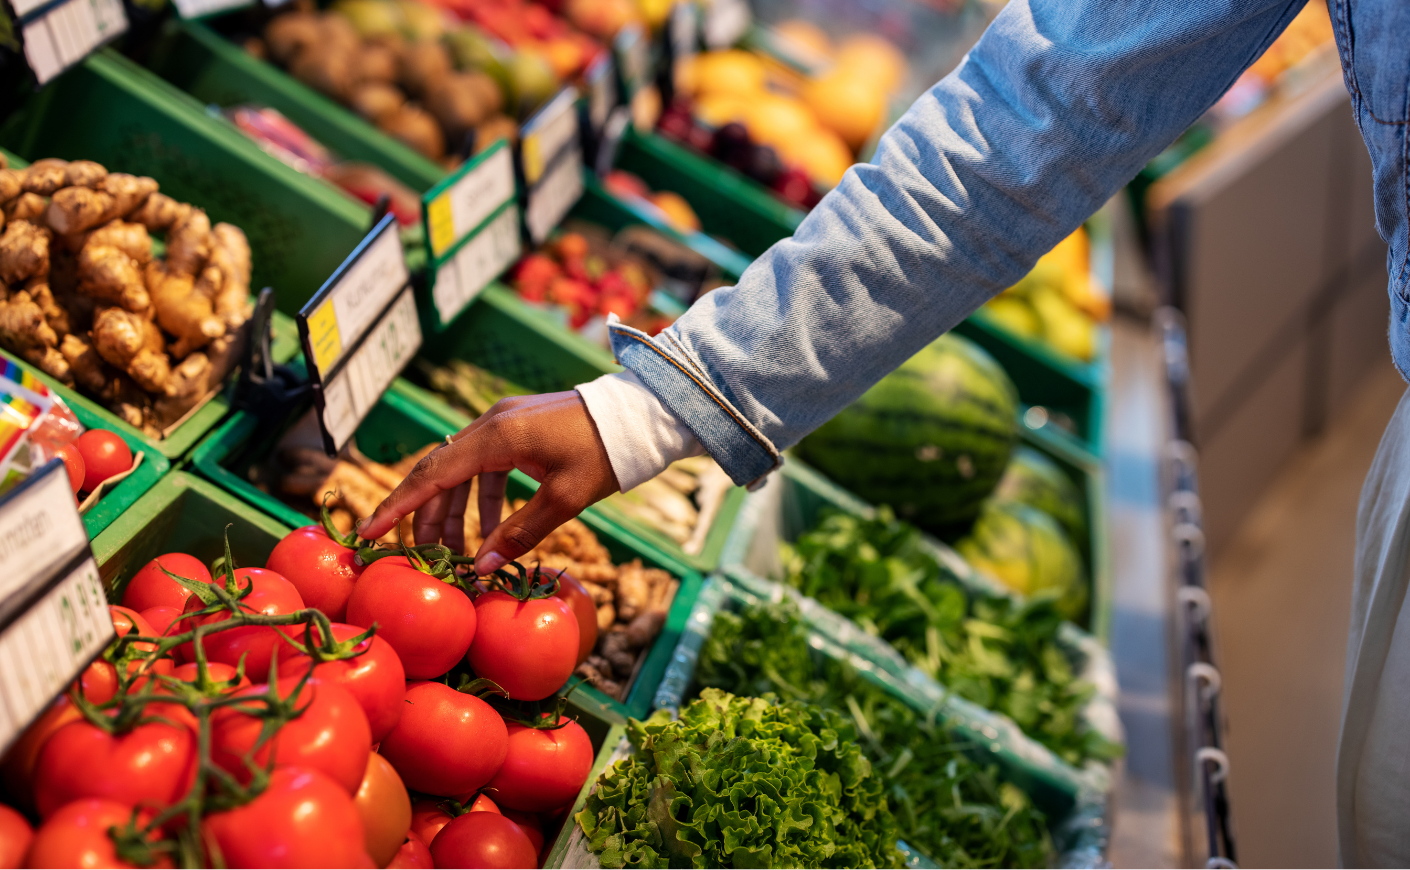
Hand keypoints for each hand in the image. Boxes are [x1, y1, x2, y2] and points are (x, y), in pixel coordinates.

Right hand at [356, 391, 619, 573]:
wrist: (639, 416)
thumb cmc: (604, 455)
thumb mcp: (565, 500)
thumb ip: (520, 533)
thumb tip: (482, 568)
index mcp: (496, 436)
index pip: (431, 474)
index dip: (397, 506)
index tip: (369, 532)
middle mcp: (491, 424)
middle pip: (439, 473)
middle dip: (424, 517)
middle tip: (419, 557)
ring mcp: (504, 422)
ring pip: (461, 470)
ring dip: (453, 510)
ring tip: (453, 552)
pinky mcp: (518, 428)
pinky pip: (484, 465)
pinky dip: (480, 497)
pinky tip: (487, 530)